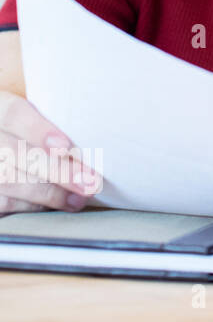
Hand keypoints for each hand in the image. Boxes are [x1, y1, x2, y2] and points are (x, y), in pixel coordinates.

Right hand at [0, 90, 99, 214]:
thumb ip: (56, 123)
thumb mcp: (38, 116)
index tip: (65, 147)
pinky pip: (4, 203)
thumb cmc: (32, 130)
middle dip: (56, 170)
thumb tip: (94, 144)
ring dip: (49, 193)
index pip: (14, 114)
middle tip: (89, 182)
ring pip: (8, 180)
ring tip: (79, 200)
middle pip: (15, 152)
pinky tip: (55, 206)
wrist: (6, 148)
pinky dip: (32, 206)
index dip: (39, 131)